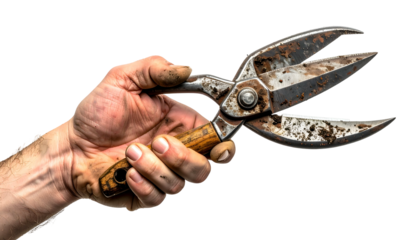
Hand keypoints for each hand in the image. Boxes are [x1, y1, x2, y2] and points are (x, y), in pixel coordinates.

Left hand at [66, 54, 235, 212]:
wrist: (70, 147)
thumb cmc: (97, 114)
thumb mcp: (121, 79)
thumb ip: (155, 68)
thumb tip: (186, 68)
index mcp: (179, 123)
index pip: (215, 139)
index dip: (223, 147)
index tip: (219, 148)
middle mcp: (175, 151)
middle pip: (204, 167)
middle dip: (183, 157)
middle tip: (158, 143)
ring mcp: (162, 174)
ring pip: (180, 184)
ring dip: (155, 168)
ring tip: (129, 153)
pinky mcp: (147, 194)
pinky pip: (158, 198)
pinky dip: (143, 185)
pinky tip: (126, 172)